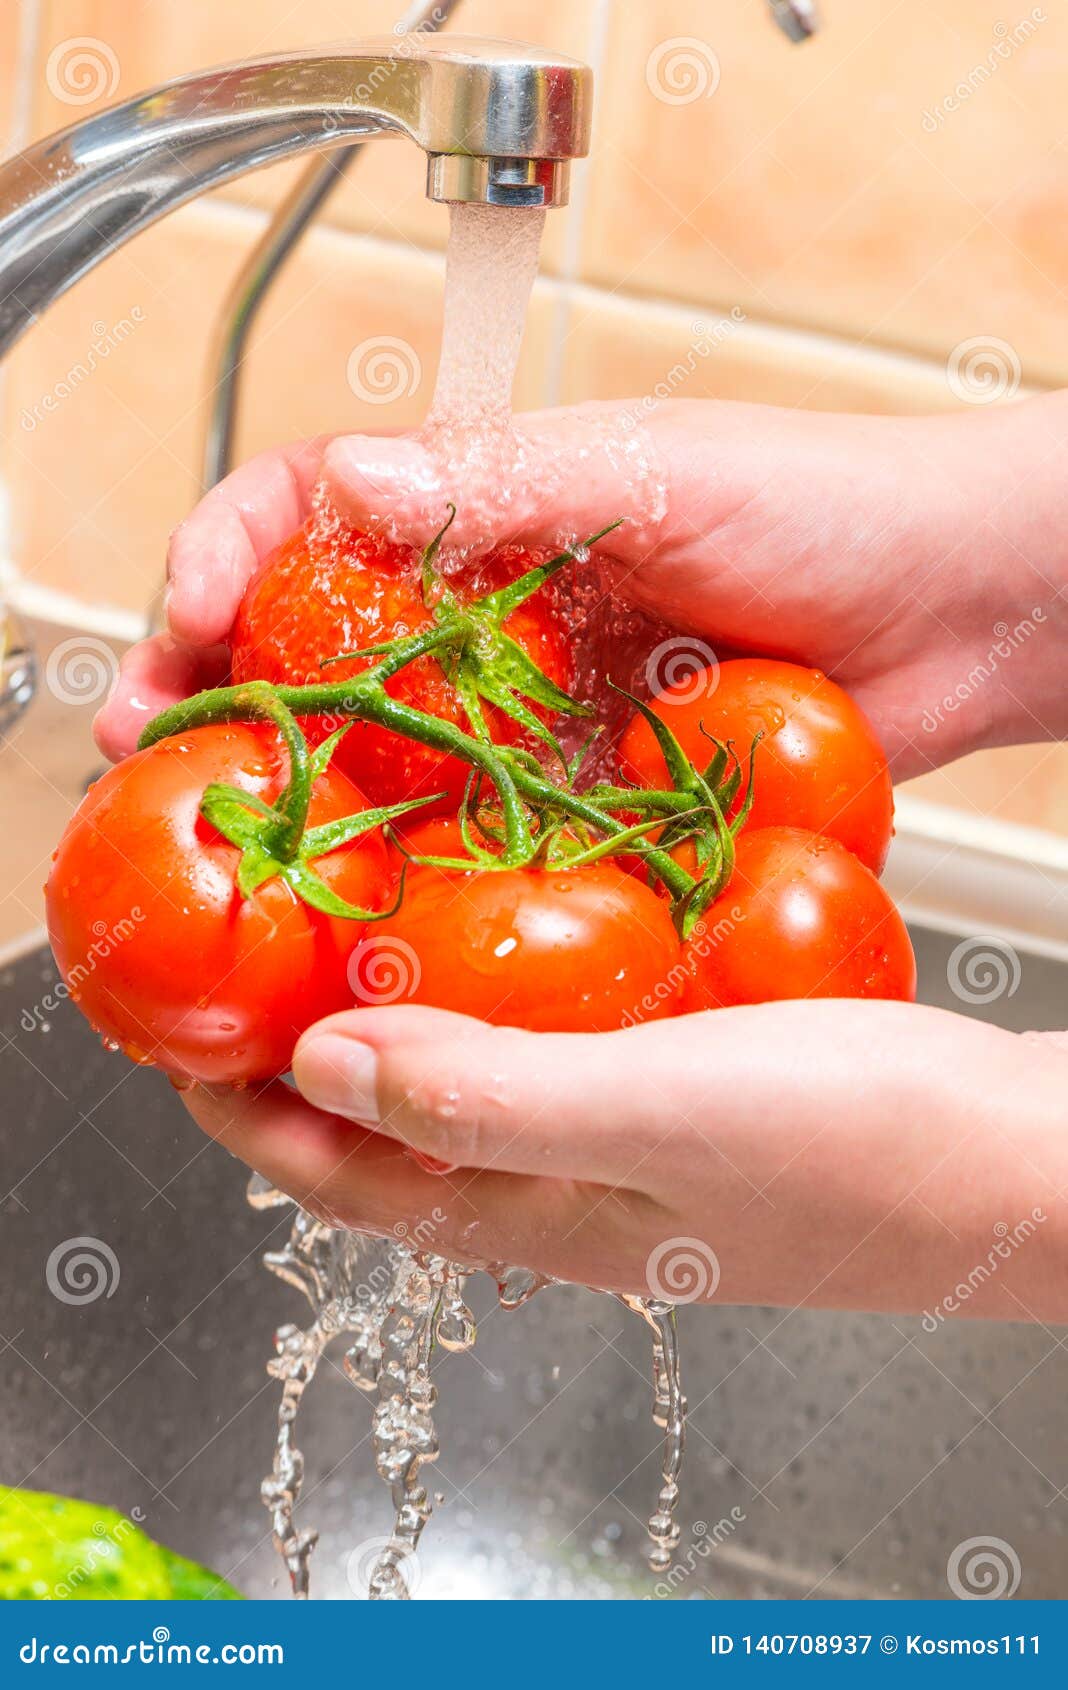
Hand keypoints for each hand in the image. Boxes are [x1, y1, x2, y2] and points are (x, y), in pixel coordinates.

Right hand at [95, 396, 1067, 774]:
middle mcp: (487, 612)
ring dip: (290, 792)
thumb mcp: (665, 475)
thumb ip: (509, 486)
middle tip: (150, 749)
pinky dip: (404, 864)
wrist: (960, 614)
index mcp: (489, 506)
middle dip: (215, 689)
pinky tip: (360, 903)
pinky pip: (469, 829)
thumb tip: (350, 488)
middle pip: (308, 643)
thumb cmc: (833, 511)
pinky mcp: (576, 793)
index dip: (224, 556)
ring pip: (373, 746)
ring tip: (227, 844)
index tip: (183, 616)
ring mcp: (527, 709)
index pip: (311, 512)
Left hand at [187, 1000, 1067, 1318]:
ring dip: (384, 1020)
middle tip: (246, 955)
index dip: (241, 1110)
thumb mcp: (662, 1115)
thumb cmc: (863, 1148)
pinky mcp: (675, 1091)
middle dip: (292, 1061)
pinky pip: (540, 1044)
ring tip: (346, 927)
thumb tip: (321, 1062)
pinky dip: (485, 991)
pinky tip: (501, 926)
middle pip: (381, 1134)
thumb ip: (489, 1099)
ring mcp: (619, 1145)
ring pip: (457, 1086)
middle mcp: (561, 1192)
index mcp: (537, 1217)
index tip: (177, 1025)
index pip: (338, 1176)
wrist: (1018, 1160)